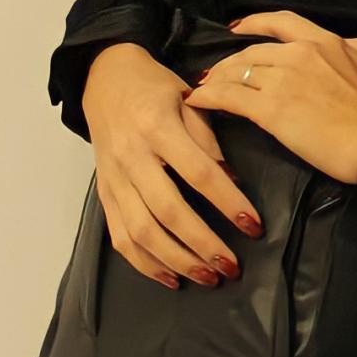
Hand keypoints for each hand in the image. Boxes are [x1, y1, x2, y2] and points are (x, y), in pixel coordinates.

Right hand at [79, 43, 268, 290]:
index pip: (199, 172)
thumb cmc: (156, 87)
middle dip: (203, 244)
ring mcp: (113, 179)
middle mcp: (132, 157)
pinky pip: (121, 237)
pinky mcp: (104, 194)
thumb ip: (207, 137)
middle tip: (232, 266)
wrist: (104, 79)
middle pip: (168, 211)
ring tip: (208, 277)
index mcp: (158, 127)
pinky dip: (145, 264)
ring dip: (177, 261)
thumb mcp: (188, 97)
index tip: (253, 225)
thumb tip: (230, 180)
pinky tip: (171, 278)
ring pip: (142, 231)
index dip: (228, 201)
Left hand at [180, 11, 356, 184]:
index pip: (281, 23)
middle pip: (251, 51)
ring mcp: (282, 81)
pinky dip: (209, 97)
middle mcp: (298, 53)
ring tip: (204, 88)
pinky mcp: (270, 111)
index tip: (236, 28)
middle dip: (230, 62)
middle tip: (215, 74)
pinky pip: (229, 98)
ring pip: (237, 72)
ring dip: (216, 79)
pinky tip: (197, 101)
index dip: (254, 23)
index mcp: (325, 41)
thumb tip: (351, 44)